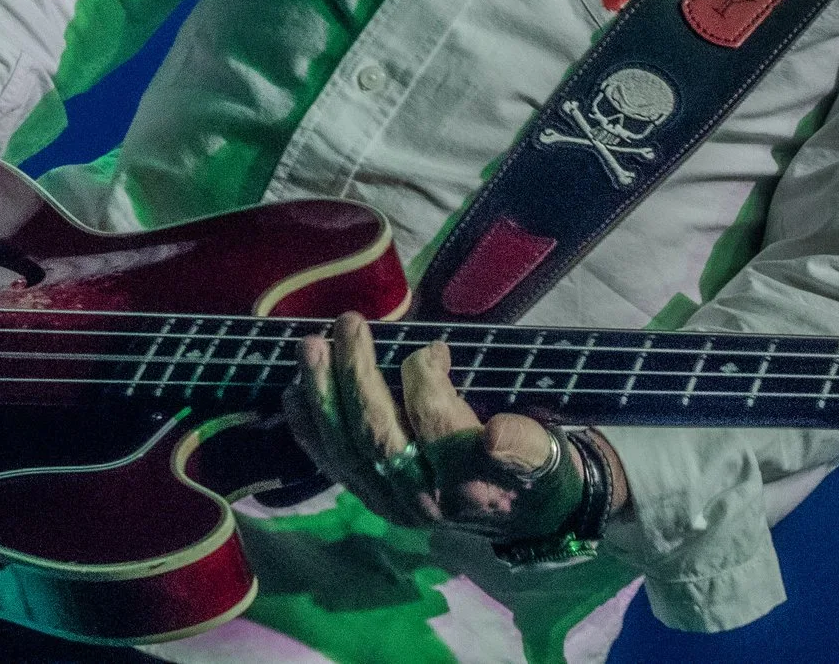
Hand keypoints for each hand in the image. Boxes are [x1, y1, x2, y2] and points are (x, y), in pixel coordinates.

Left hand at [283, 313, 600, 541]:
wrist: (518, 515)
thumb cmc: (532, 465)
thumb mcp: (544, 452)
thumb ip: (524, 443)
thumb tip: (494, 435)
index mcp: (472, 482)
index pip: (436, 427)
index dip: (427, 381)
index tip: (433, 346)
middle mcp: (426, 501)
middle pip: (380, 436)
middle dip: (358, 376)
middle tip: (349, 324)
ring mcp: (393, 503)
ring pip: (347, 450)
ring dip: (323, 394)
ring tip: (311, 346)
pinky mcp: (372, 500)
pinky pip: (333, 464)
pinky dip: (309, 428)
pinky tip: (294, 393)